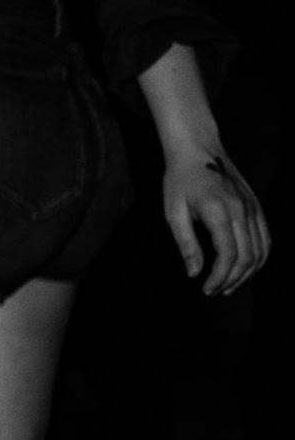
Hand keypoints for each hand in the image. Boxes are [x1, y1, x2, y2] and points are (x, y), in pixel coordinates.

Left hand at [161, 149, 269, 295]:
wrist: (197, 148)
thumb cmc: (180, 178)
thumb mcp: (174, 211)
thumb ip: (186, 243)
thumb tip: (194, 273)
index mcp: (219, 212)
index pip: (228, 255)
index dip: (220, 277)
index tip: (207, 289)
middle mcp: (241, 211)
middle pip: (247, 256)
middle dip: (233, 279)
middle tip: (217, 290)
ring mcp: (252, 208)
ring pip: (261, 249)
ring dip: (248, 272)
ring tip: (230, 284)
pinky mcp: (256, 206)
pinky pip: (265, 237)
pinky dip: (260, 256)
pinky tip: (247, 266)